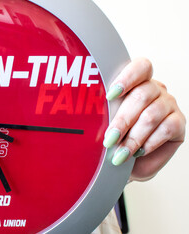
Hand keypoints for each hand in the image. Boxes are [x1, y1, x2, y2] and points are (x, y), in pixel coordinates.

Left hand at [103, 58, 185, 180]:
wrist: (128, 164)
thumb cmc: (115, 139)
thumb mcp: (105, 122)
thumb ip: (103, 112)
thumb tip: (90, 113)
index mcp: (136, 83)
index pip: (140, 67)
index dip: (127, 78)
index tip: (110, 96)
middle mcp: (155, 90)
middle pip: (142, 95)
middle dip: (123, 120)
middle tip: (109, 139)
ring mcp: (168, 104)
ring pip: (152, 115)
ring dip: (133, 137)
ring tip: (120, 153)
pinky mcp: (179, 122)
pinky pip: (166, 128)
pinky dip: (149, 142)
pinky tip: (138, 152)